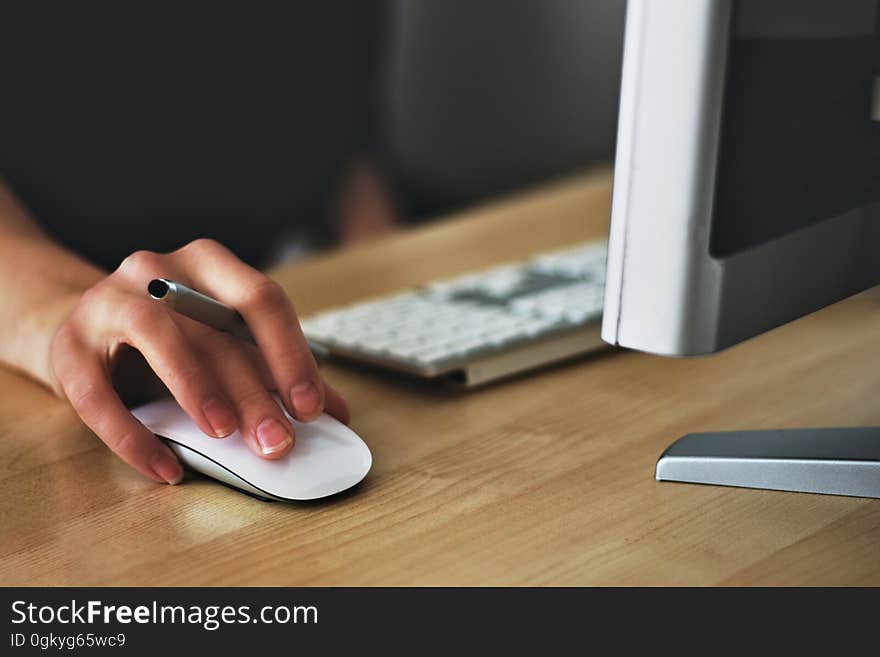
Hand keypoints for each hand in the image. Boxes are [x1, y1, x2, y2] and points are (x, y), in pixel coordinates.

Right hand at [49, 239, 348, 484]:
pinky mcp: (67, 347)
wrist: (83, 330)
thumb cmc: (170, 339)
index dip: (290, 353)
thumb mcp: (224, 345)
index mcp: (208, 265)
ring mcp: (107, 302)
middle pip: (214, 328)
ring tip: (224, 434)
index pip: (260, 299)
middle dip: (253, 391)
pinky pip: (97, 394)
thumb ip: (275, 372)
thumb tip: (337, 412)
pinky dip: (134, 436)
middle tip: (277, 441)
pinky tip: (166, 469)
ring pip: (157, 336)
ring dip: (196, 388)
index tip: (311, 406)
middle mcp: (157, 270)